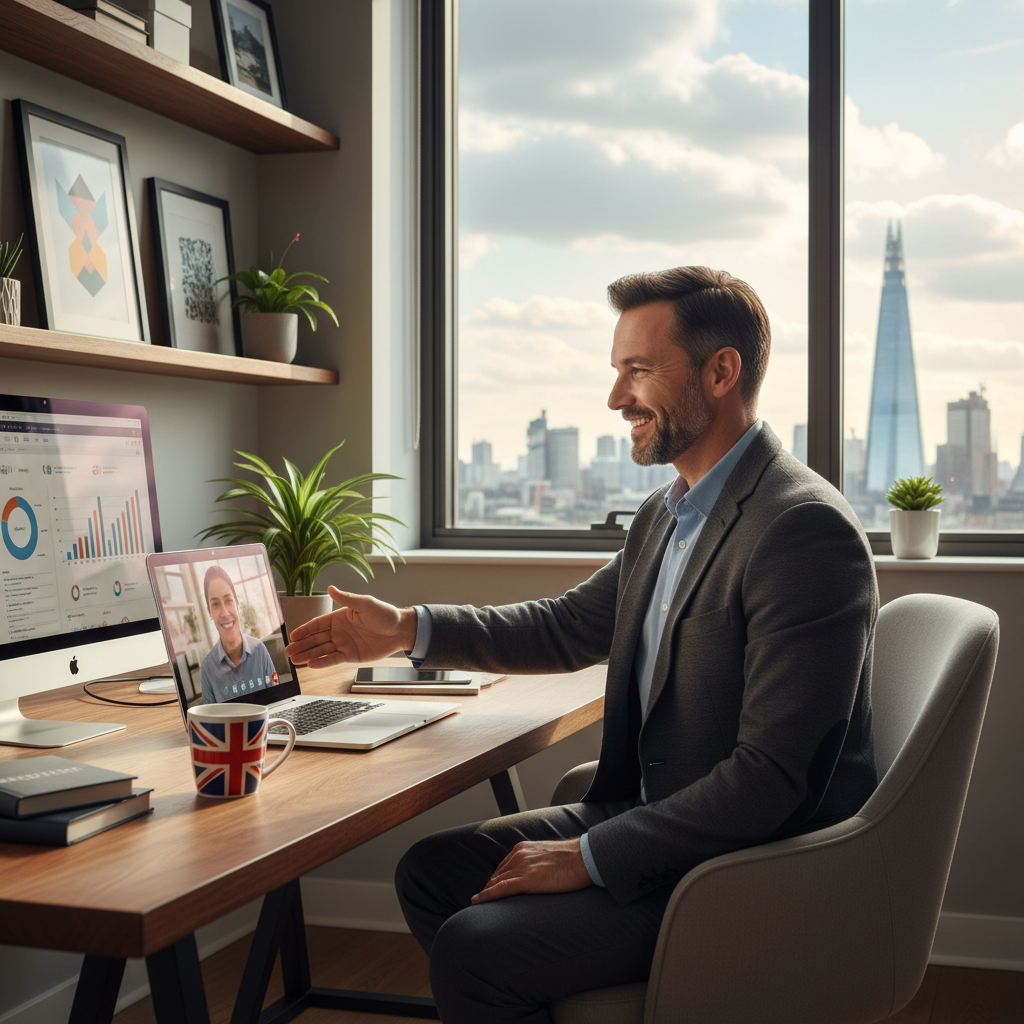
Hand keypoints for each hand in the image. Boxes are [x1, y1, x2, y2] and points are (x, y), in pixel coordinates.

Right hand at [284, 586, 417, 668]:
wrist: (400, 630)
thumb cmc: (385, 614)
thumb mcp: (365, 603)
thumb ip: (347, 598)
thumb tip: (330, 588)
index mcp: (339, 617)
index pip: (317, 624)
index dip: (304, 630)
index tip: (292, 635)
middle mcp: (339, 631)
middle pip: (316, 639)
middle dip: (301, 645)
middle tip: (288, 652)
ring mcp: (344, 644)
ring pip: (322, 650)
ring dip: (308, 655)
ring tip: (294, 661)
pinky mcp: (351, 656)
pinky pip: (334, 659)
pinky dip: (323, 662)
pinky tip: (311, 665)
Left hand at [471, 839, 592, 903]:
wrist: (585, 858)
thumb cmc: (572, 860)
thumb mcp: (548, 856)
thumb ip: (536, 862)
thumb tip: (535, 874)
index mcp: (524, 848)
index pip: (503, 866)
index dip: (496, 879)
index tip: (491, 889)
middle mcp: (519, 854)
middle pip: (498, 875)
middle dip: (489, 887)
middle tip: (483, 900)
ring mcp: (522, 866)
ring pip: (497, 882)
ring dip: (486, 893)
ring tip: (479, 903)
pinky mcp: (527, 880)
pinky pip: (501, 889)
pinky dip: (487, 895)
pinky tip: (477, 901)